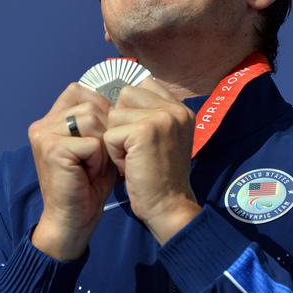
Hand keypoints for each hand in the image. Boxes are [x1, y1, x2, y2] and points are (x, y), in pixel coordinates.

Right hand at [29, 83, 116, 259]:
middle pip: (90, 105)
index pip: (79, 91)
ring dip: (102, 146)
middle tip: (96, 159)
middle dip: (104, 131)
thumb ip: (100, 119)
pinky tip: (88, 175)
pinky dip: (98, 160)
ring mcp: (43, 135)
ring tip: (92, 166)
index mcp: (49, 119)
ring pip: (92, 120)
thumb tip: (120, 98)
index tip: (100, 139)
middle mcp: (42, 124)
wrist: (73, 220)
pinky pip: (92, 143)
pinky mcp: (52, 148)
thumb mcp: (96, 144)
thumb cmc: (88, 184)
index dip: (100, 110)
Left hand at [104, 78, 201, 244]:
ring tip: (134, 158)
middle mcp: (175, 109)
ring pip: (115, 114)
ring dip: (117, 139)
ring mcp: (162, 118)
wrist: (169, 206)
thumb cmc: (160, 177)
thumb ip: (151, 114)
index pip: (143, 86)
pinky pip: (111, 134)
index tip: (138, 136)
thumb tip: (122, 95)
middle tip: (135, 149)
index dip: (131, 110)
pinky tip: (130, 167)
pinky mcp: (145, 131)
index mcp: (181, 108)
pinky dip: (114, 154)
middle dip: (122, 123)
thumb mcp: (163, 138)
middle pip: (125, 96)